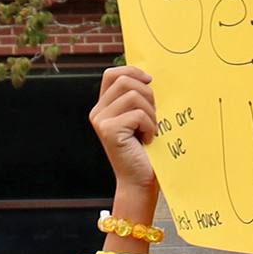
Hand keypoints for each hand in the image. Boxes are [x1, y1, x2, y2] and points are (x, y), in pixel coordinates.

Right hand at [90, 66, 157, 191]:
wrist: (140, 181)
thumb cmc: (145, 152)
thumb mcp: (142, 118)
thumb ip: (139, 99)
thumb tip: (149, 77)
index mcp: (104, 107)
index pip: (113, 74)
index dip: (132, 71)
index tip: (150, 80)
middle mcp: (98, 112)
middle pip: (124, 81)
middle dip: (147, 94)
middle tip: (154, 115)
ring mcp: (101, 121)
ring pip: (133, 95)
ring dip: (150, 113)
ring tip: (150, 130)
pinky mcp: (109, 130)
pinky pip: (138, 114)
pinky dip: (149, 126)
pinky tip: (147, 140)